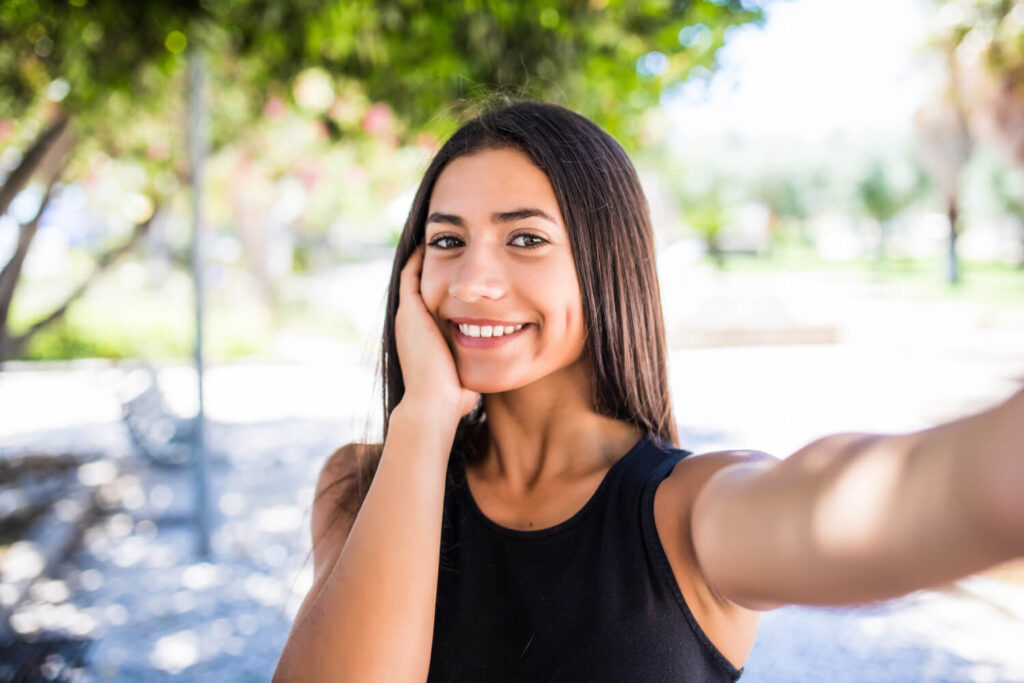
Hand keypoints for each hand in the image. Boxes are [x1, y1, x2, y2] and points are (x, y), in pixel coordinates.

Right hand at [394, 243, 479, 422]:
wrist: (435, 403)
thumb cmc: (454, 398)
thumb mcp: (464, 376)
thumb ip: (471, 370)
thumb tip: (482, 378)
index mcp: (422, 336)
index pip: (431, 302)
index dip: (443, 285)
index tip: (459, 271)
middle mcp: (410, 323)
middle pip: (420, 284)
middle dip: (436, 265)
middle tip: (450, 246)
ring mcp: (407, 315)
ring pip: (413, 275)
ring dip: (427, 256)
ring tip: (441, 236)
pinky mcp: (409, 310)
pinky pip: (411, 273)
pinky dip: (420, 257)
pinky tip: (434, 240)